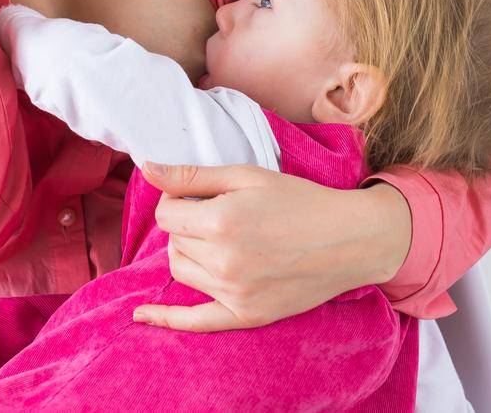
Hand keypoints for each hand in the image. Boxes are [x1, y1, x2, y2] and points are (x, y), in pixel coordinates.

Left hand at [130, 162, 411, 331]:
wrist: (350, 239)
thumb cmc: (300, 200)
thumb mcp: (246, 176)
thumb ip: (192, 175)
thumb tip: (147, 168)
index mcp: (221, 222)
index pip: (167, 213)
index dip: (178, 199)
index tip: (198, 195)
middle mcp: (224, 262)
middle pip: (173, 242)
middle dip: (185, 225)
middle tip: (216, 214)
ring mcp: (234, 293)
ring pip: (181, 271)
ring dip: (188, 253)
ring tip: (218, 239)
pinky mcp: (247, 315)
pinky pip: (196, 322)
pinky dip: (166, 319)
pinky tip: (140, 316)